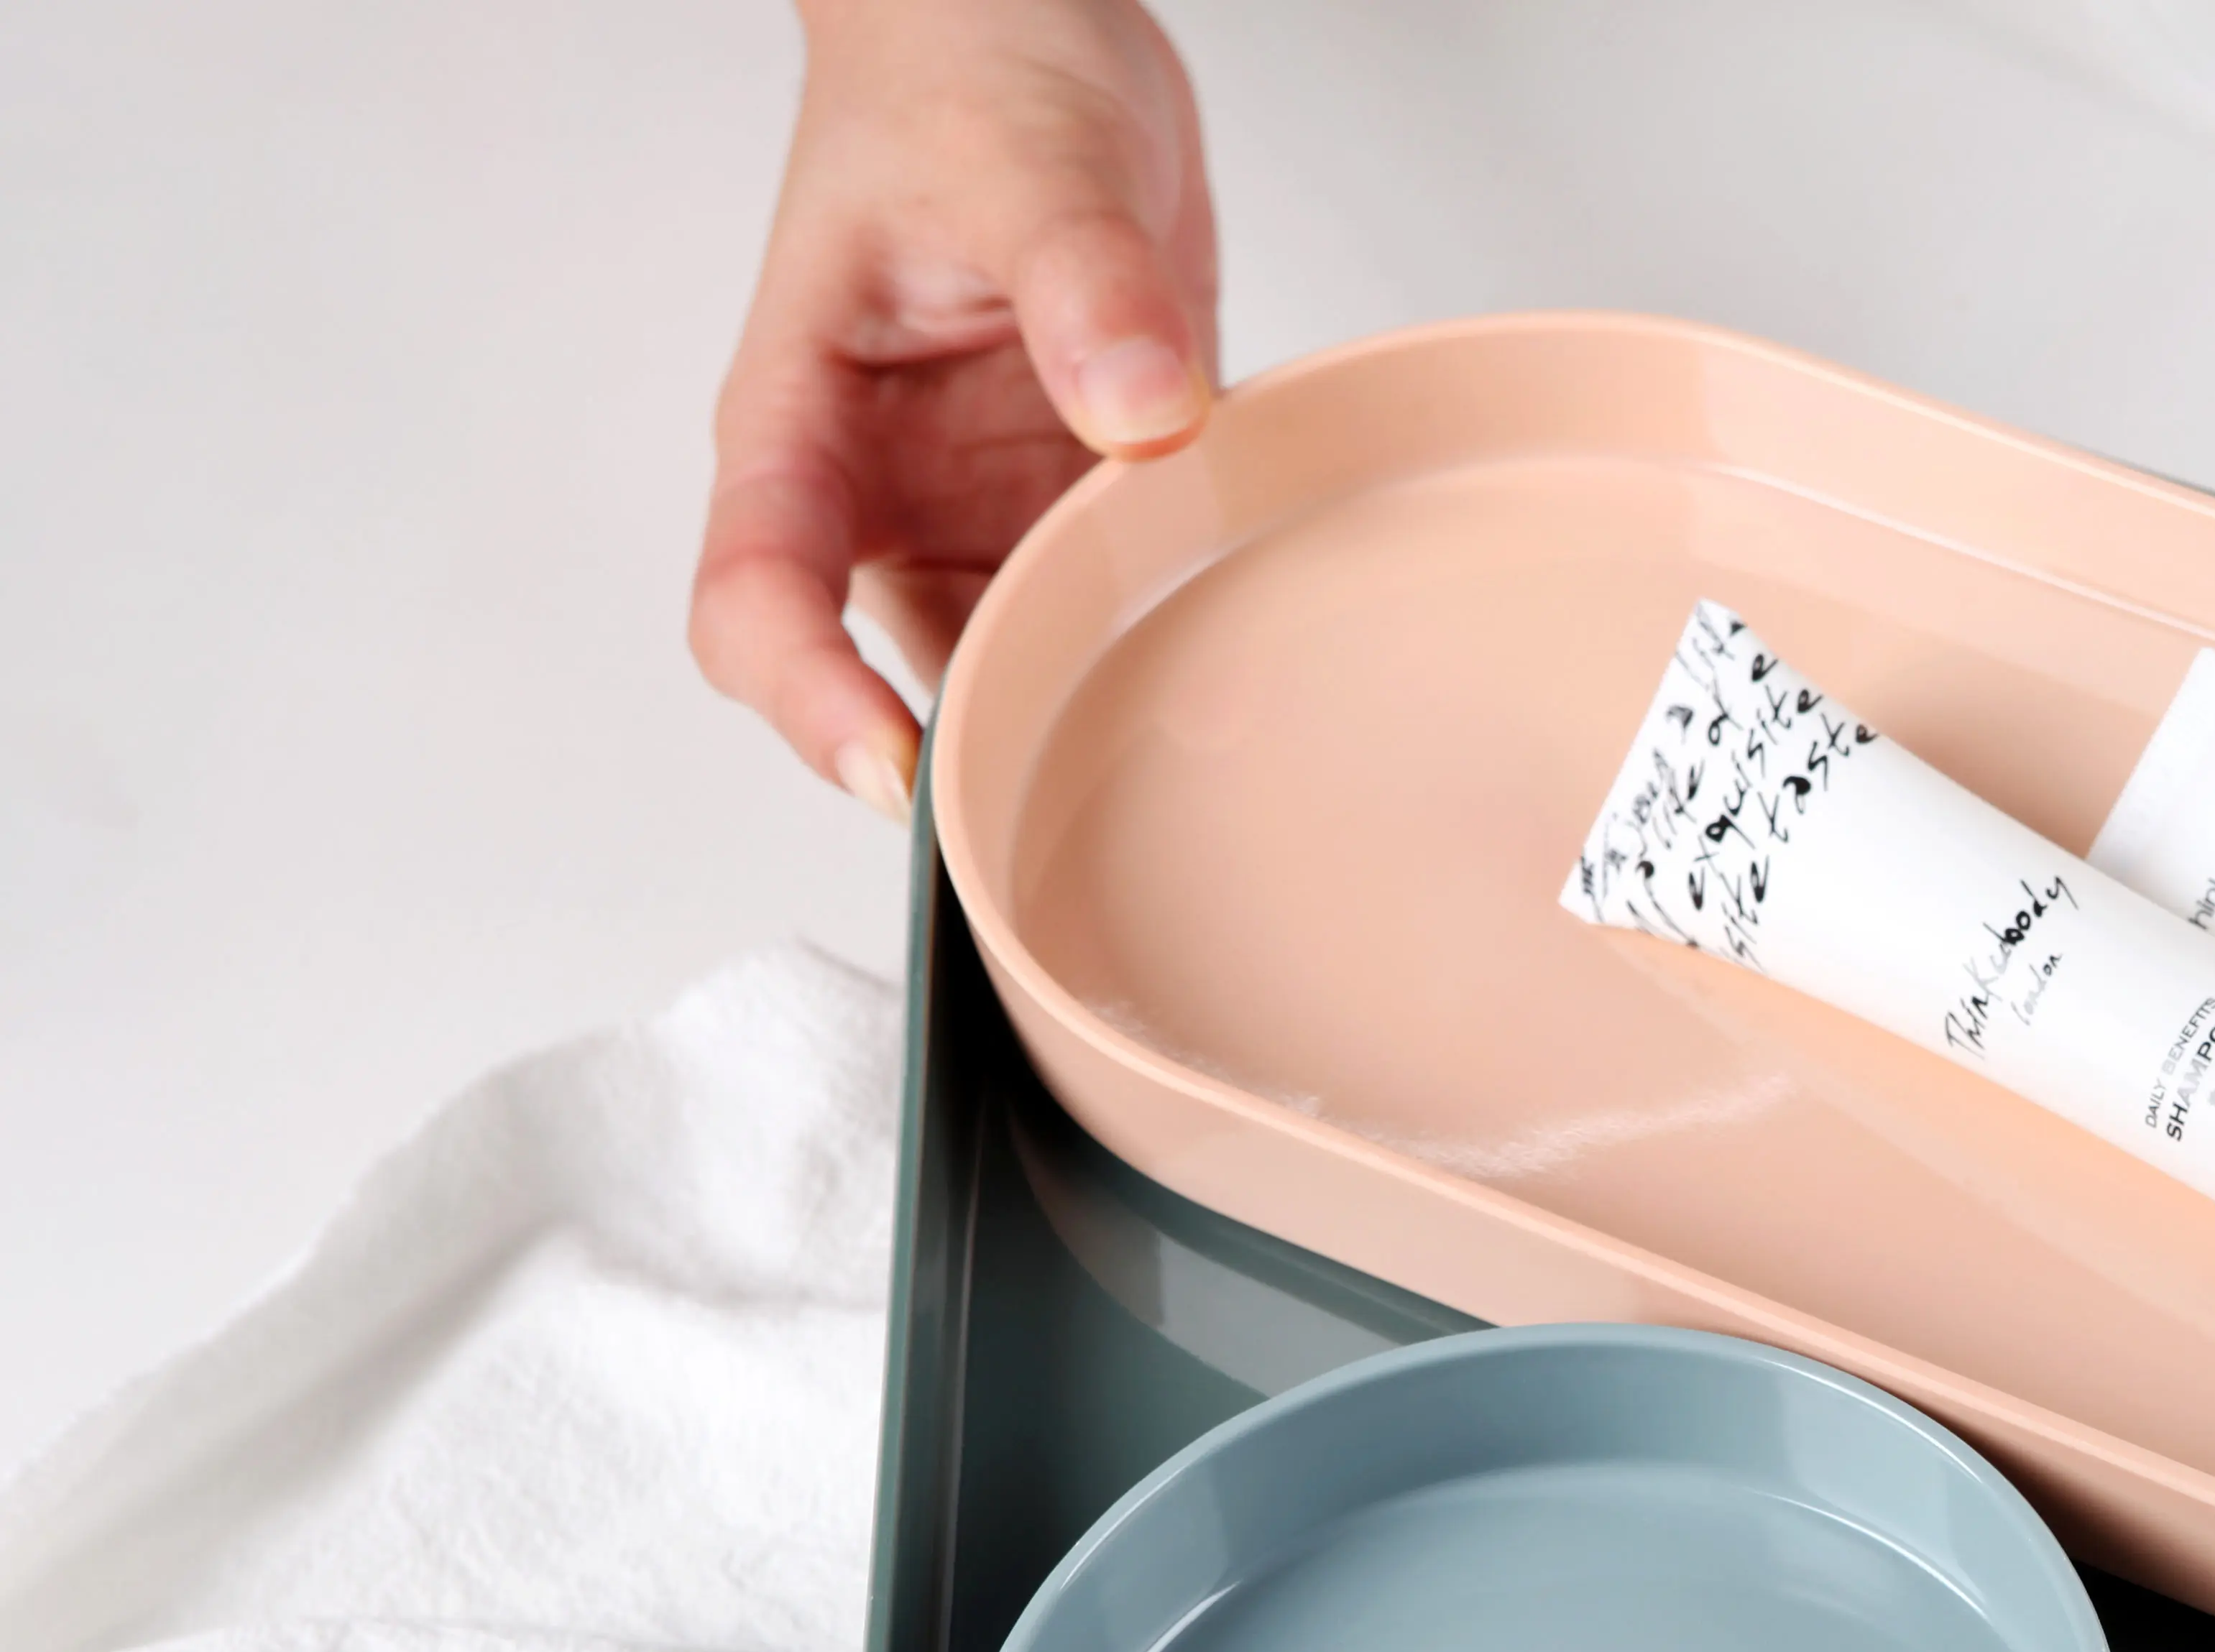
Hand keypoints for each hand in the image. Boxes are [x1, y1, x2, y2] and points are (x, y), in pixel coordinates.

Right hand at [691, 0, 1216, 815]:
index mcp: (808, 425)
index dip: (810, 701)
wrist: (1024, 25)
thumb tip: (1138, 406)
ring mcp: (988, 506)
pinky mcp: (1081, 497)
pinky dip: (1167, 636)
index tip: (890, 767)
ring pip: (1018, 662)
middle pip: (900, 674)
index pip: (760, 602)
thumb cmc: (963, 69)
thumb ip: (1083, 282)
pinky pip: (1114, 603)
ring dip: (1089, 701)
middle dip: (982, 750)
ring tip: (1185, 737)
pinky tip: (1241, 650)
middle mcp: (888, 492)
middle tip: (1087, 799)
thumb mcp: (1029, 159)